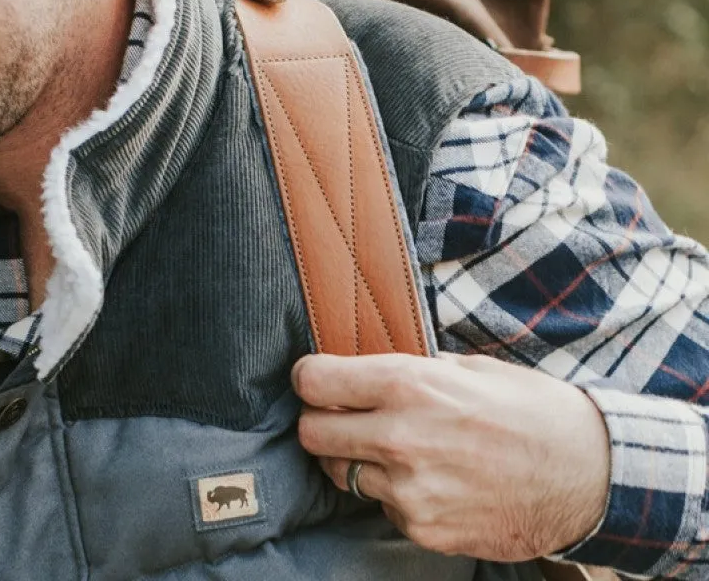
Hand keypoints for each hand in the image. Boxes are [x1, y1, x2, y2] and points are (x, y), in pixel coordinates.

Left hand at [293, 352, 609, 562]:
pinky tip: (428, 478)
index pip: (315, 381)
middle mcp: (399, 438)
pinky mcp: (422, 529)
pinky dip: (392, 492)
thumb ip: (408, 370)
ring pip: (339, 473)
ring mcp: (408, 491)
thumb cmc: (529, 408)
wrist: (586, 475)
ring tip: (394, 448)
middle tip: (341, 416)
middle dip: (319, 422)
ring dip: (355, 460)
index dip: (309, 378)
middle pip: (310, 433)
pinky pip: (380, 506)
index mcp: (408, 385)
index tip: (315, 379)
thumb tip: (366, 371)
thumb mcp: (466, 366)